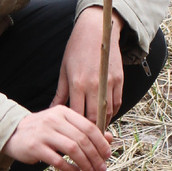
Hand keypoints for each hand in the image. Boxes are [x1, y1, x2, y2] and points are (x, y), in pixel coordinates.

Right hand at [2, 107, 112, 170]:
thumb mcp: (63, 125)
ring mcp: (44, 133)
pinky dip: (69, 168)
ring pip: (72, 149)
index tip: (107, 154)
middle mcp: (54, 120)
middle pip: (82, 139)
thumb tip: (109, 138)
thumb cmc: (42, 130)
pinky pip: (58, 160)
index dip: (101, 142)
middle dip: (95, 156)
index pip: (88, 126)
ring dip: (85, 163)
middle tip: (102, 168)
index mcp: (63, 112)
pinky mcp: (35, 147)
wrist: (13, 133)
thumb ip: (85, 130)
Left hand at [51, 6, 123, 125]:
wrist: (96, 30)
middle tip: (86, 140)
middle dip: (91, 131)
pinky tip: (105, 116)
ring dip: (103, 123)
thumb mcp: (64, 70)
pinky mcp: (119, 79)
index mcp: (77, 84)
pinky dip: (112, 112)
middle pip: (94, 118)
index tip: (73, 135)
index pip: (78, 115)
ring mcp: (109, 82)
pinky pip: (117, 102)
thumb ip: (60, 93)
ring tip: (95, 131)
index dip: (76, 128)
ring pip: (108, 112)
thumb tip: (52, 110)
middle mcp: (94, 85)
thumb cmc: (76, 49)